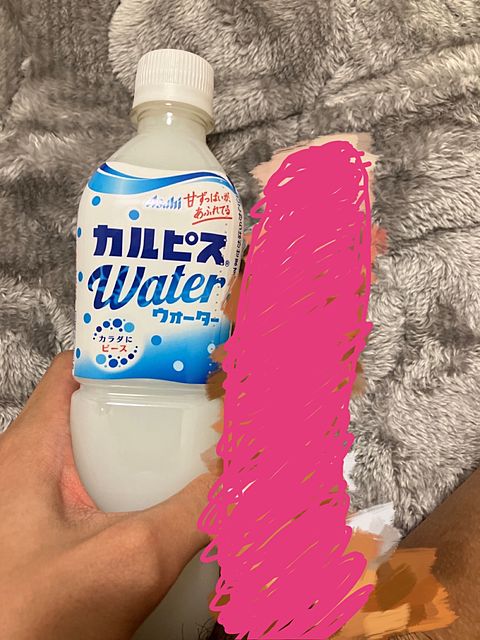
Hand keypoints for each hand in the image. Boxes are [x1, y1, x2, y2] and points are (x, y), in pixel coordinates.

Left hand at [0, 352, 214, 639]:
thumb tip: (250, 470)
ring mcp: (39, 501)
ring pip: (101, 452)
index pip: (78, 367)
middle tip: (203, 405)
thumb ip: (198, 510)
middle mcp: (30, 464)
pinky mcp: (52, 533)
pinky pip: (99, 491)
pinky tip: (169, 505)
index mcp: (33, 446)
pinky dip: (135, 487)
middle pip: (97, 408)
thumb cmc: (37, 619)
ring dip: (145, 449)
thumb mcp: (132, 556)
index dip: (128, 351)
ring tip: (198, 448)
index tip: (179, 356)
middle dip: (150, 403)